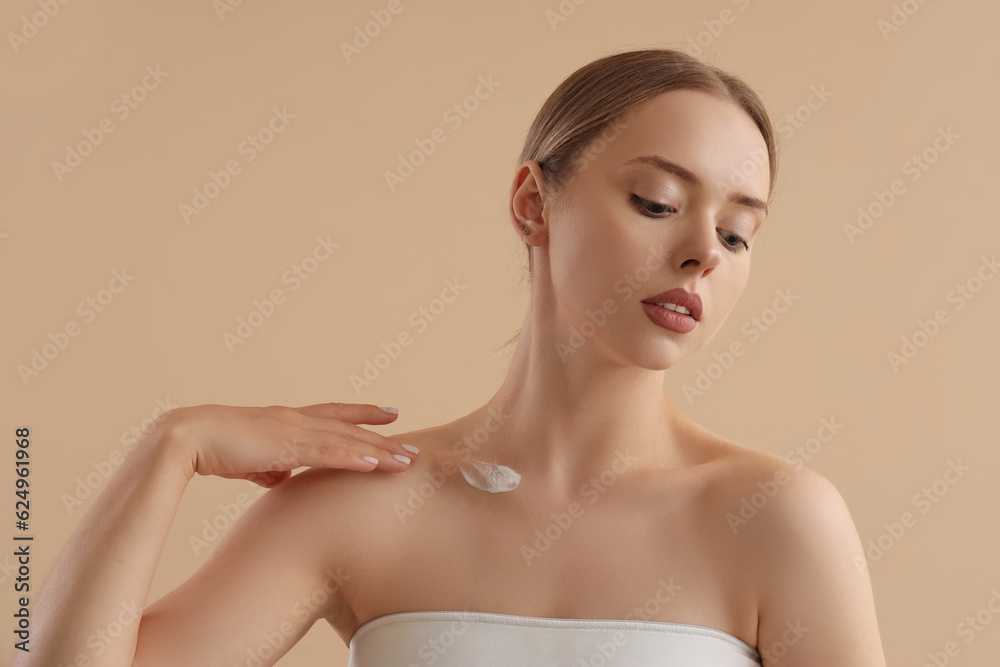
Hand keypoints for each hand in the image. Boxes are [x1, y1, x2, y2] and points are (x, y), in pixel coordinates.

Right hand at [159, 402, 415, 487]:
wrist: (183, 440)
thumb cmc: (211, 449)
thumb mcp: (248, 461)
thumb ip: (268, 467)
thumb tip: (281, 479)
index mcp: (285, 421)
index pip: (333, 415)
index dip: (362, 415)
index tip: (390, 414)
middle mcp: (294, 420)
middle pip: (348, 428)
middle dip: (383, 437)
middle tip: (413, 448)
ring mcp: (292, 430)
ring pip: (345, 441)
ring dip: (379, 451)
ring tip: (407, 460)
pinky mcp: (285, 447)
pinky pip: (327, 453)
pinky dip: (353, 458)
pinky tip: (375, 463)